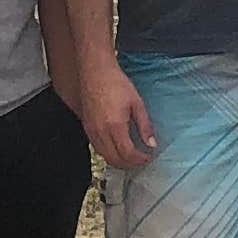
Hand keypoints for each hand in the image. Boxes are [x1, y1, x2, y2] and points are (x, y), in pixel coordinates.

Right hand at [79, 57, 155, 171]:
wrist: (95, 73)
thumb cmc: (116, 84)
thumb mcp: (137, 103)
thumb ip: (145, 126)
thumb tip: (151, 143)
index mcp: (114, 126)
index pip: (127, 153)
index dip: (139, 159)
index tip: (148, 157)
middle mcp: (100, 132)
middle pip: (115, 159)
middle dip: (130, 164)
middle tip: (142, 160)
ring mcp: (91, 131)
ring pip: (105, 156)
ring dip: (119, 161)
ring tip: (132, 158)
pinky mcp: (86, 128)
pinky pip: (97, 149)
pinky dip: (109, 154)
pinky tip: (118, 150)